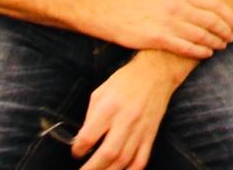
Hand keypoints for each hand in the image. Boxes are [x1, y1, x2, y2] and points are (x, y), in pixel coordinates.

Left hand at [72, 52, 184, 169]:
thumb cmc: (125, 81)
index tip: (76, 152)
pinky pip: (141, 159)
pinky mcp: (151, 134)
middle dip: (91, 169)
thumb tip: (81, 141)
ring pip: (124, 160)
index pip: (89, 137)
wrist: (157, 72)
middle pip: (108, 153)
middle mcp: (126, 120)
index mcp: (109, 107)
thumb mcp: (100, 92)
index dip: (78, 149)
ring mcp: (141, 129)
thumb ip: (90, 117)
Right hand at [103, 0, 232, 57]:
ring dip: (216, 41)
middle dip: (226, 30)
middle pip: (211, 20)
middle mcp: (177, 7)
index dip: (229, 14)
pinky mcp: (158, 39)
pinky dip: (199, 51)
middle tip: (232, 37)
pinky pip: (185, 47)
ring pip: (201, 35)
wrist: (111, 12)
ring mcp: (168, 23)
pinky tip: (207, 53)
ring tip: (223, 45)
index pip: (214, 4)